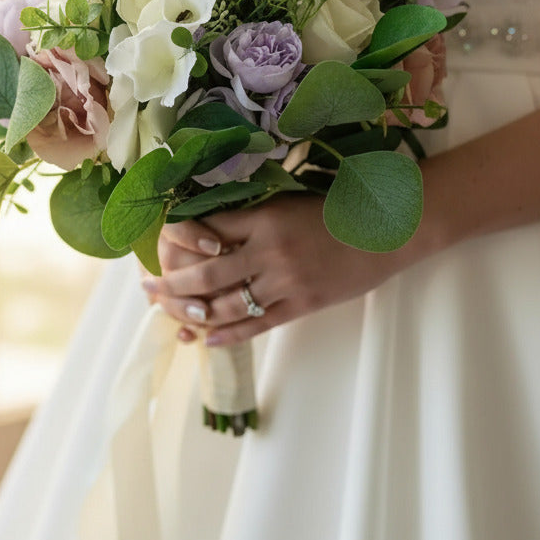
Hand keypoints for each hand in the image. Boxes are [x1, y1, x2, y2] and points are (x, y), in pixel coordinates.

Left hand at [143, 194, 415, 346]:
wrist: (393, 230)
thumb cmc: (344, 209)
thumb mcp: (294, 201)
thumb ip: (257, 215)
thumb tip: (216, 227)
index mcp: (267, 216)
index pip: (207, 228)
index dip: (177, 237)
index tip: (157, 242)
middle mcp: (270, 250)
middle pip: (206, 272)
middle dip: (171, 283)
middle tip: (146, 287)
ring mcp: (286, 281)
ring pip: (226, 303)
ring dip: (191, 312)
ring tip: (167, 314)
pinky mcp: (302, 305)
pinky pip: (257, 325)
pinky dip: (228, 334)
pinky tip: (206, 338)